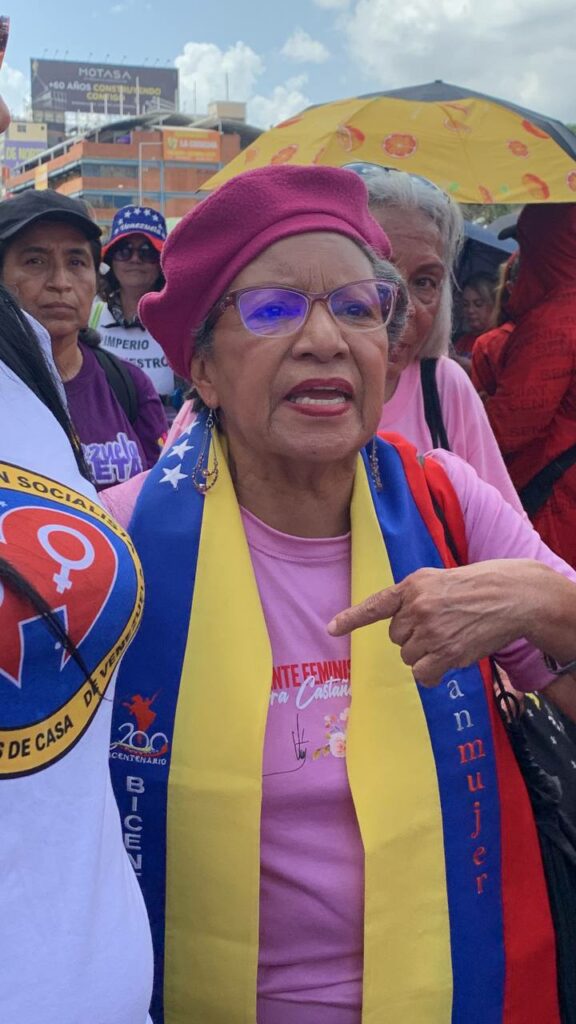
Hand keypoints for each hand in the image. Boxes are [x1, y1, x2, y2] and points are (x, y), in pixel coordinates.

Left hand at [327, 561, 533, 685]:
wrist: (511, 595)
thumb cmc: (476, 587)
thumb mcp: (438, 580)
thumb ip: (413, 598)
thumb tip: (397, 626)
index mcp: (412, 586)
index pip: (376, 605)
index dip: (352, 619)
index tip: (331, 630)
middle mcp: (417, 608)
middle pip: (396, 638)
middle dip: (414, 635)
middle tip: (442, 623)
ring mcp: (431, 631)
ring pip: (408, 656)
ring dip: (425, 654)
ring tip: (451, 636)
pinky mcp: (446, 653)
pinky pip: (422, 674)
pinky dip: (431, 673)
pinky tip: (448, 659)